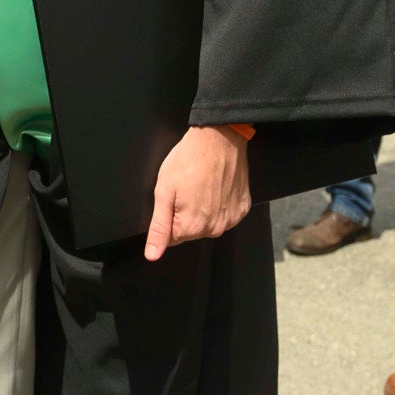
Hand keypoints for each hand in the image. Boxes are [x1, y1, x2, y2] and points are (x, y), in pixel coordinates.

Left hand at [144, 125, 251, 261]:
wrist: (219, 138)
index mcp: (192, 227)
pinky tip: (215, 186)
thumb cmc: (189, 160)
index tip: (174, 196)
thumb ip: (159, 227)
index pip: (173, 237)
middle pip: (191, 231)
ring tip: (201, 184)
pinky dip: (219, 204)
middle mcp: (214, 229)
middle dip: (185, 213)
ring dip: (203, 209)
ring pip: (208, 224)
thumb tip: (152, 255)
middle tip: (187, 188)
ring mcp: (231, 219)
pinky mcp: (242, 208)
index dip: (170, 215)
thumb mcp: (164, 191)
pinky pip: (225, 214)